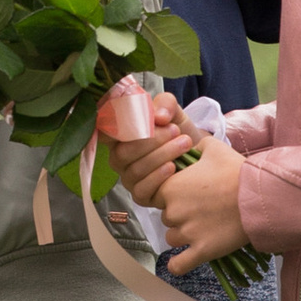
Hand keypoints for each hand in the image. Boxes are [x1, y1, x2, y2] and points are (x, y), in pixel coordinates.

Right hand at [109, 92, 198, 208]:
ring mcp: (128, 179)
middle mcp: (119, 159)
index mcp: (118, 137)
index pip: (104, 133)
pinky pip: (142, 189)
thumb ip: (165, 104)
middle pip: (122, 153)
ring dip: (161, 155)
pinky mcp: (141, 195)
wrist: (196, 152)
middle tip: (174, 130)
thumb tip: (159, 117)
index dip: (114, 128)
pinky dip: (158, 177)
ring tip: (183, 144)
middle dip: (150, 141)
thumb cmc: (176, 131)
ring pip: (135, 170)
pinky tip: (172, 167)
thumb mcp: (172, 111)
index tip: (138, 120)